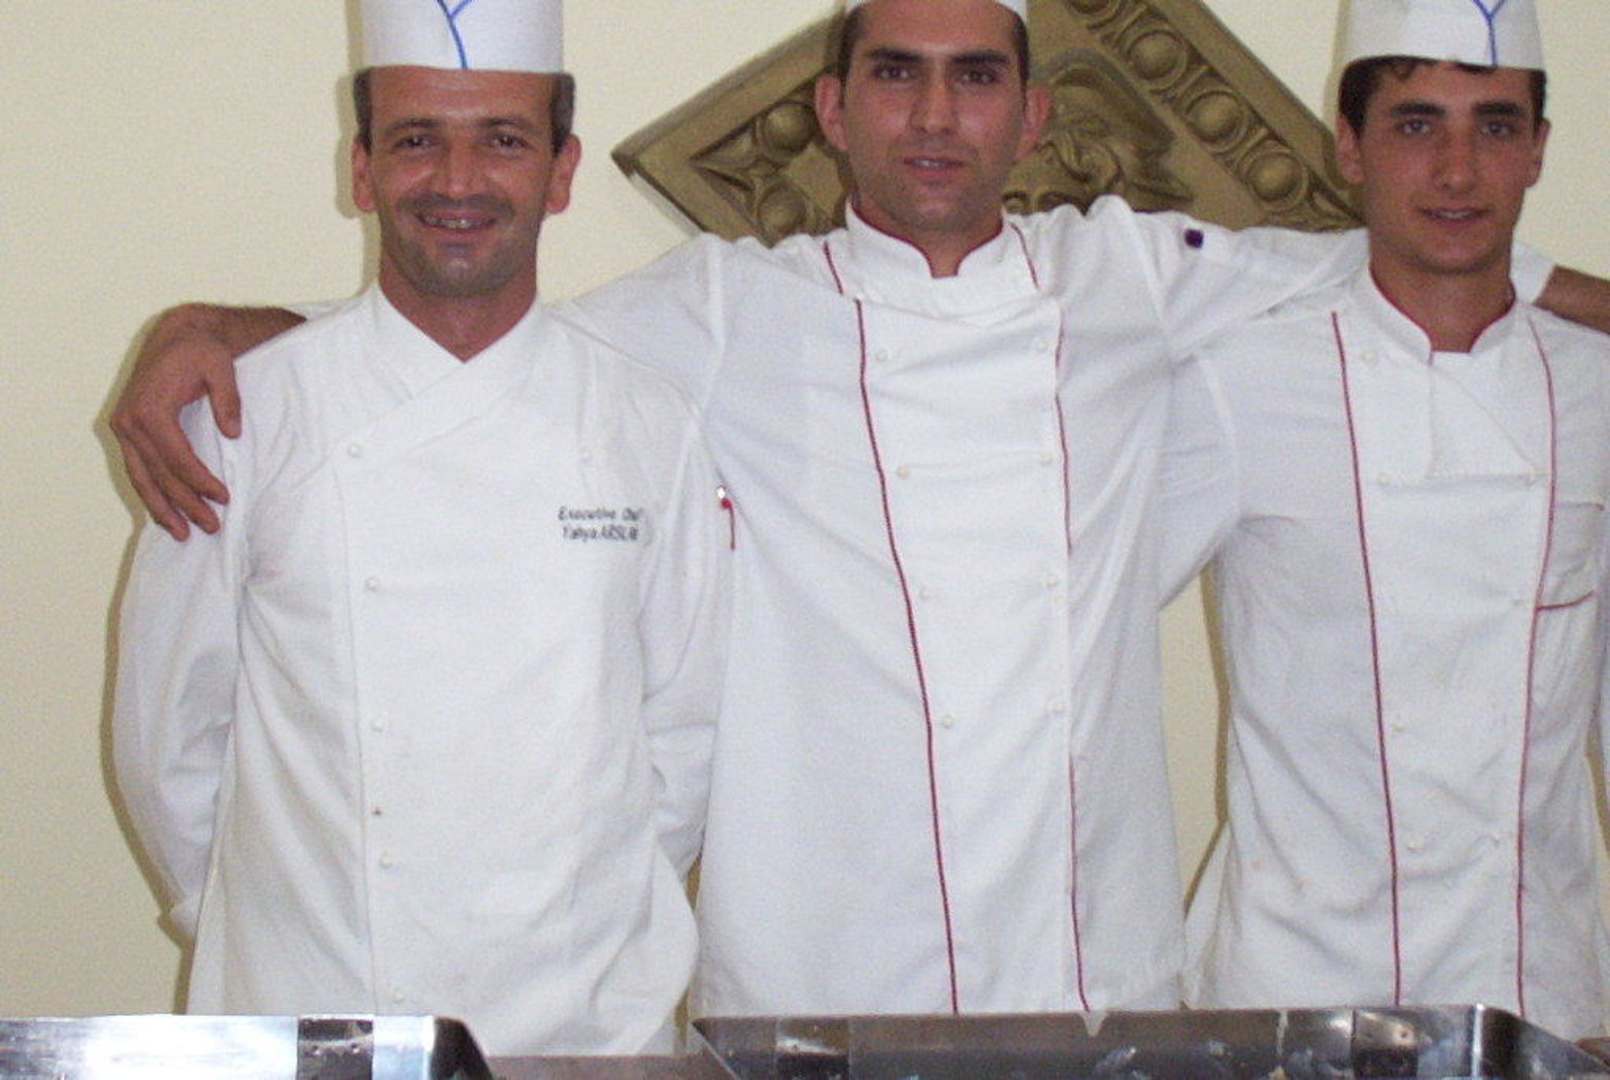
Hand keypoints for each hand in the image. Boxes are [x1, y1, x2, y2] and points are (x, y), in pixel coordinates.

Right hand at [110, 304, 299, 538]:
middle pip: (159, 475)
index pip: (177, 459)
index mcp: (150, 409)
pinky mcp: (127, 430)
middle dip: (185, 504)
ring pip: (142, 478)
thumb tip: (233, 433)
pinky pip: (138, 468)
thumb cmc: (200, 350)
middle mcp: (130, 422)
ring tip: (182, 534)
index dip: (200, 482)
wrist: (177, 335)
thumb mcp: (221, 367)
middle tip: (211, 527)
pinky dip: (150, 492)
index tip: (224, 499)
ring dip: (162, 508)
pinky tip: (164, 513)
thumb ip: (228, 399)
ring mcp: (124, 427)